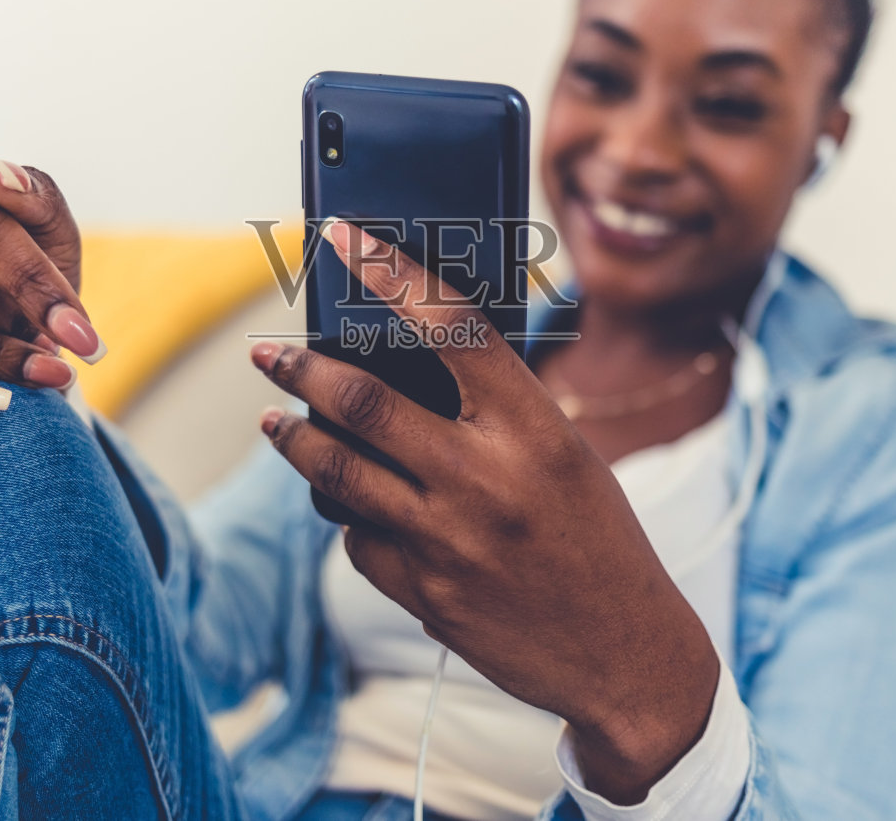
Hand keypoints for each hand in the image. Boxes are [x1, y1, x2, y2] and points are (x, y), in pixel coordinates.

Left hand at [250, 219, 718, 803]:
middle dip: (301, 369)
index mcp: (535, 431)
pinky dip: (351, 515)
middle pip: (364, 403)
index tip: (343, 238)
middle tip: (269, 353)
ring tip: (276, 419)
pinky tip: (359, 508)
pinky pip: (359, 539)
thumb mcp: (566, 457)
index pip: (451, 327)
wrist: (626, 657)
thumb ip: (496, 414)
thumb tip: (408, 367)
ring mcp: (449, 542)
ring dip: (295, 440)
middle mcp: (488, 480)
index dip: (390, 272)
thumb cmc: (598, 541)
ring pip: (338, 473)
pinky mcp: (424, 593)